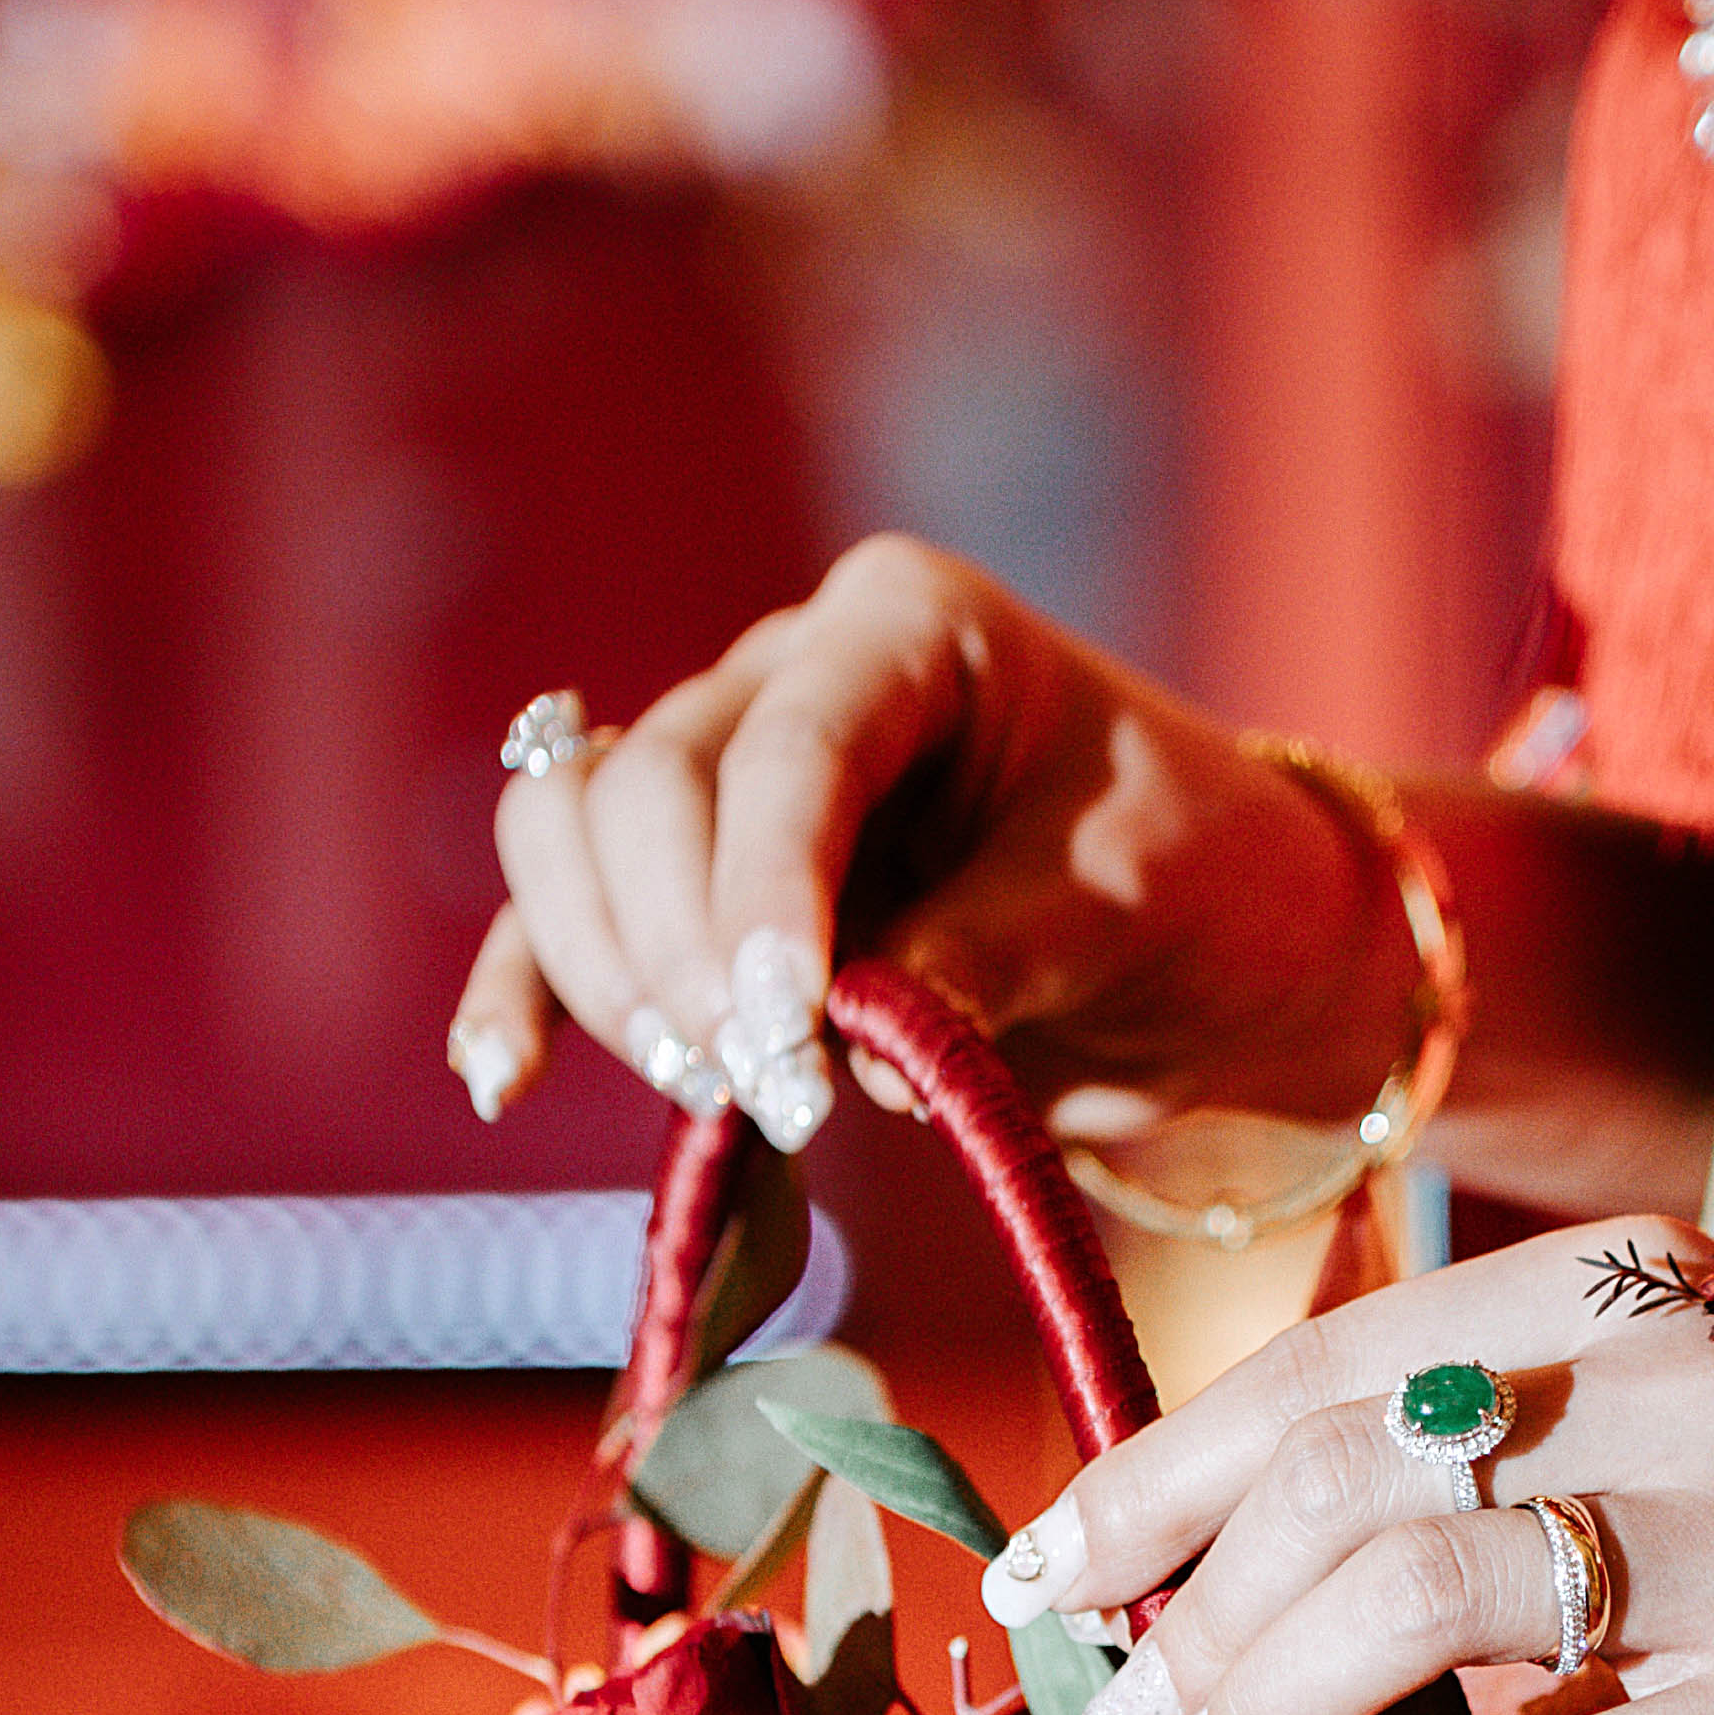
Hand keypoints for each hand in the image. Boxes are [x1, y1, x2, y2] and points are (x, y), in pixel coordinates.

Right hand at [450, 534, 1412, 1155]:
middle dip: (684, 947)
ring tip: (711, 1088)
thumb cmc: (1189, 880)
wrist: (1211, 942)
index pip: (790, 743)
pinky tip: (502, 1077)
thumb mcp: (1124, 905)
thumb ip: (986, 958)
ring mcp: (723, 773)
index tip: (784, 1030)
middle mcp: (789, 672)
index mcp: (907, 627)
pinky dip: (529, 990)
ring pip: (571, 834)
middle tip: (772, 1085)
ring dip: (609, 968)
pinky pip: (563, 919)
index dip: (763, 888)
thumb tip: (855, 1047)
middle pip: (646, 784)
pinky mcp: (694, 888)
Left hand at [992, 1221, 1713, 1714]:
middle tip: (1125, 1710)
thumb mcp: (1621, 1420)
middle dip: (1192, 1610)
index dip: (1157, 1476)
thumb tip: (1162, 1567)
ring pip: (1425, 1604)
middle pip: (1353, 1479)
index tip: (1049, 1570)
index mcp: (1635, 1285)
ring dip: (1261, 1702)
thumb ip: (1436, 1450)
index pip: (1330, 1364)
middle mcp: (1706, 1389)